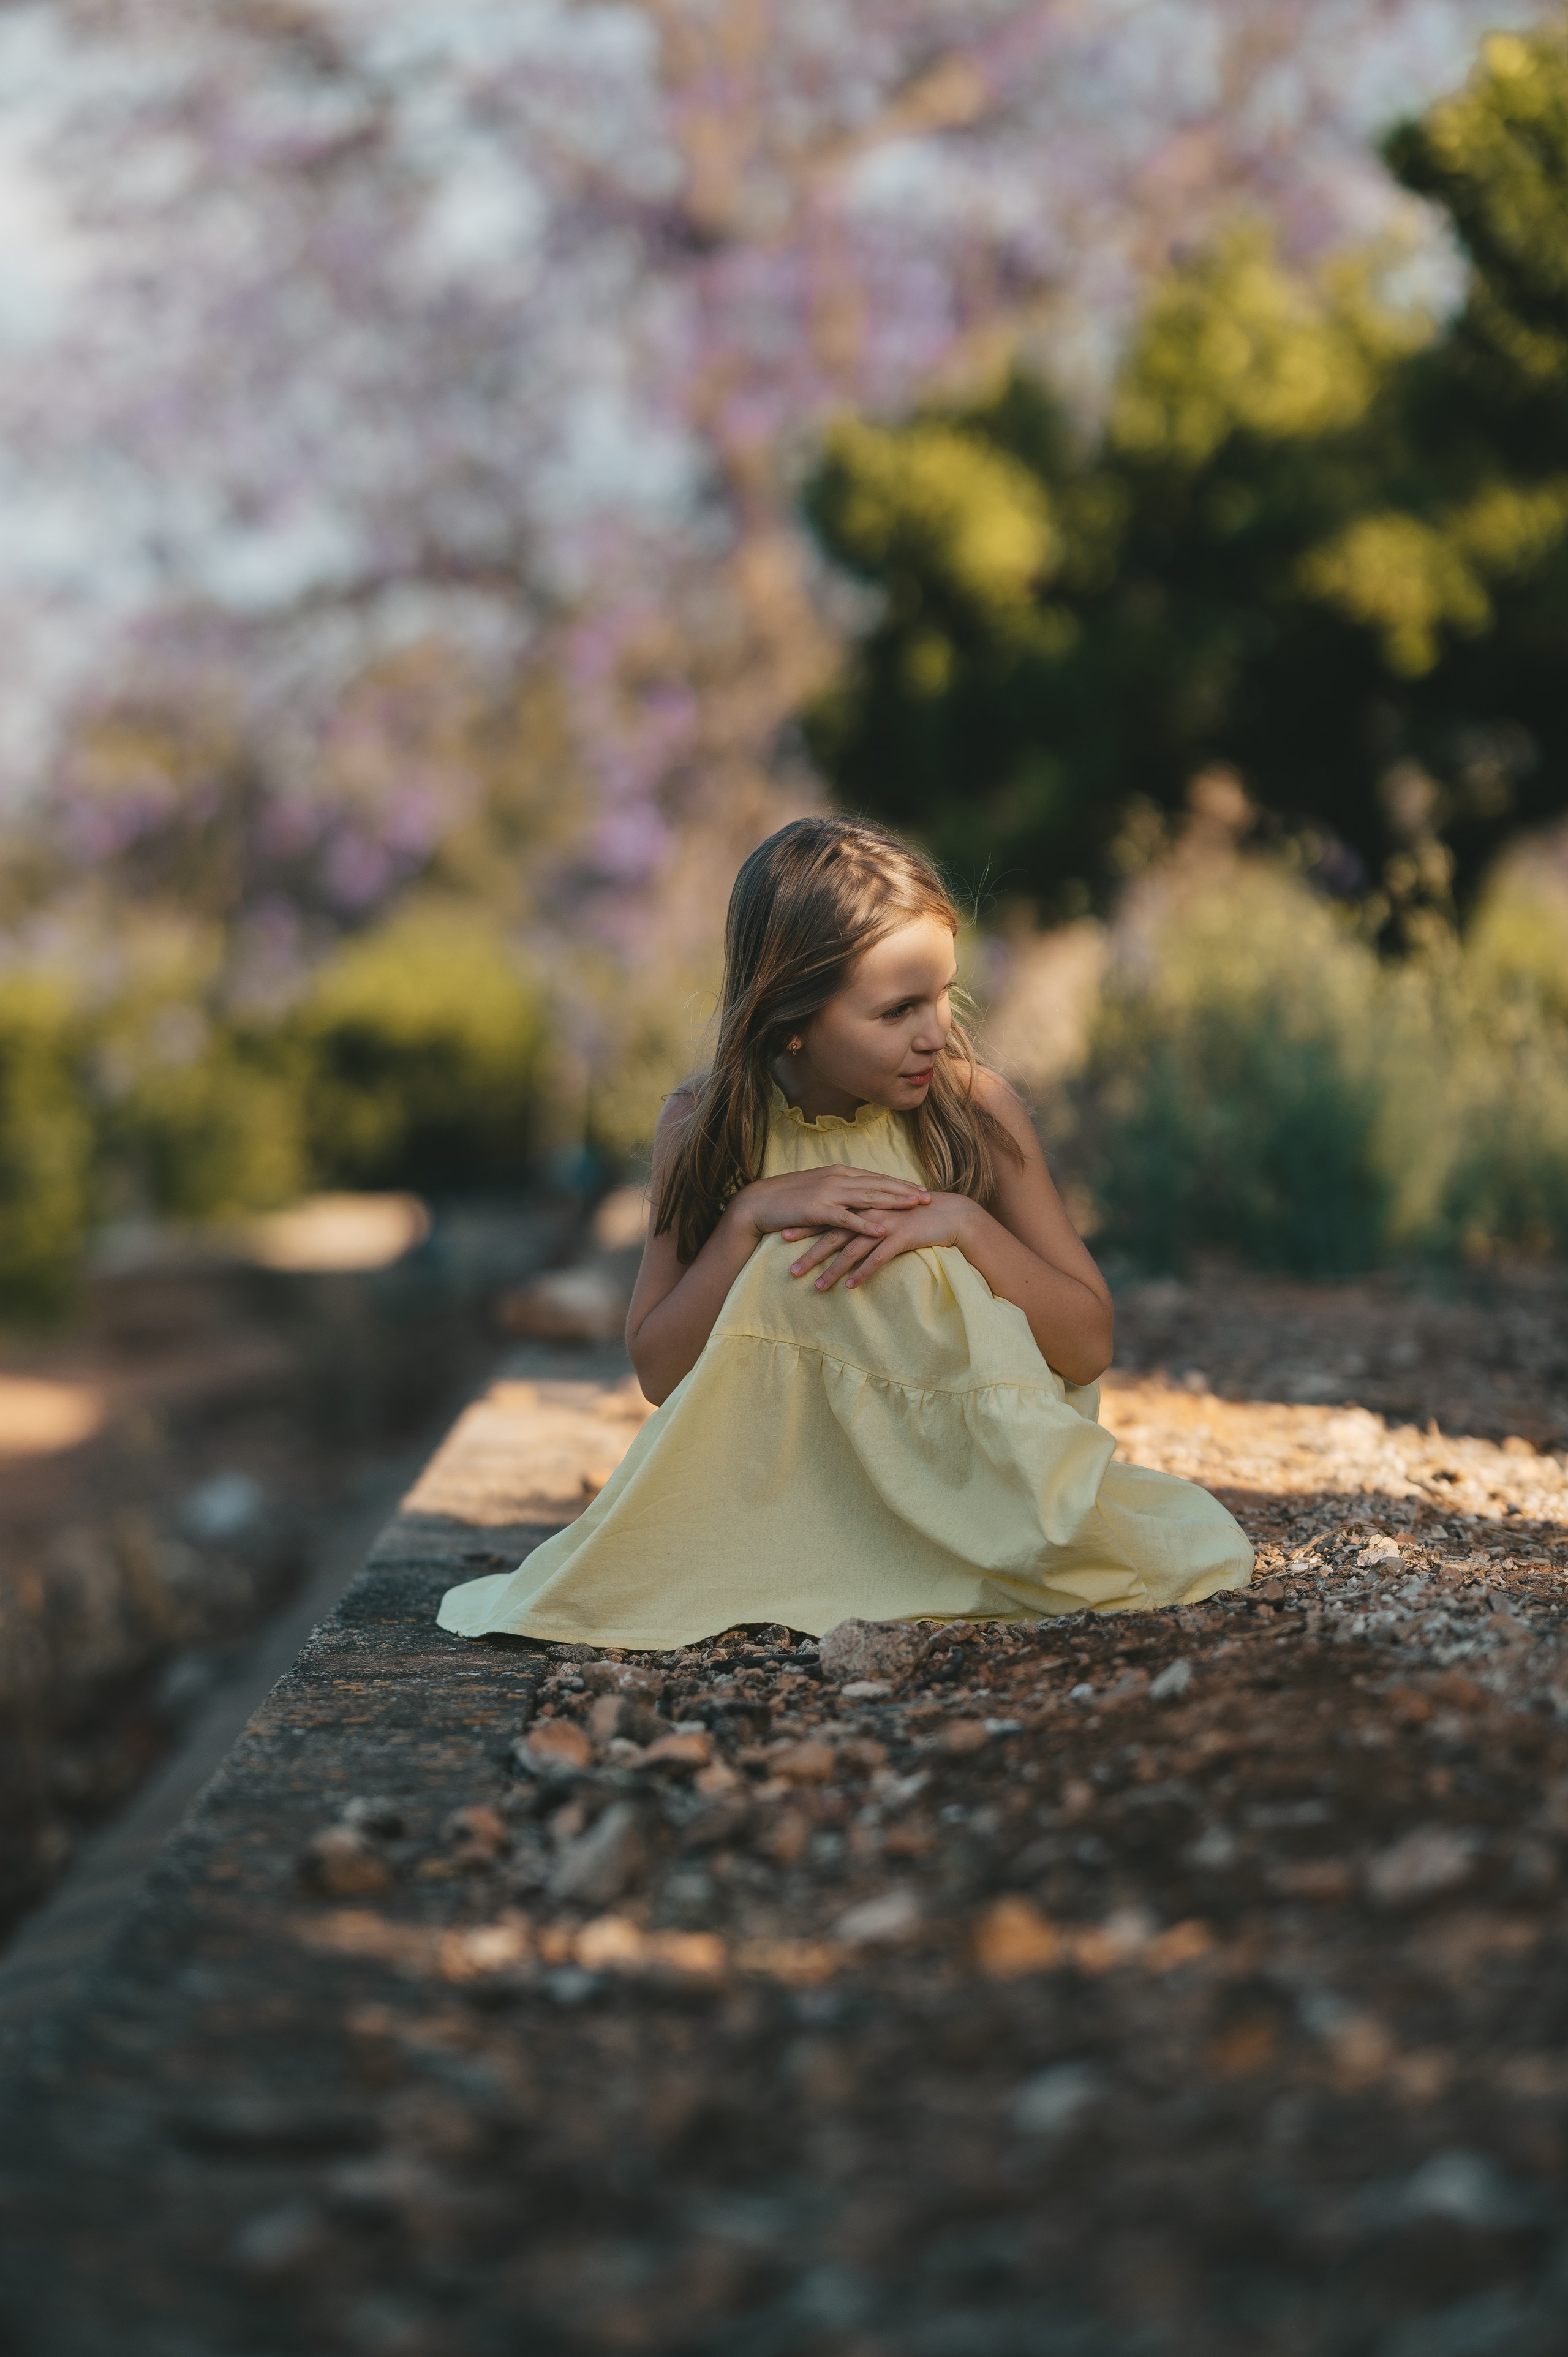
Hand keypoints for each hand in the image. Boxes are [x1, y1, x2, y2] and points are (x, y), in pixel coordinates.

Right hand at [732, 1164, 930, 1248]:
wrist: (758, 1202)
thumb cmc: (787, 1198)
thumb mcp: (817, 1189)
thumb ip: (839, 1190)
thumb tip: (858, 1196)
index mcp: (838, 1172)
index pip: (876, 1177)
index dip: (899, 1183)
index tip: (919, 1188)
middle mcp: (837, 1178)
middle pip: (878, 1184)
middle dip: (905, 1191)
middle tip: (929, 1197)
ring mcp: (828, 1192)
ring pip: (868, 1197)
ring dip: (894, 1202)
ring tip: (915, 1207)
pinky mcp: (818, 1210)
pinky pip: (847, 1218)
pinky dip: (866, 1224)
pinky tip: (883, 1229)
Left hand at [788, 1193, 973, 1289]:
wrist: (949, 1214)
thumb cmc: (915, 1215)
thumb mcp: (885, 1213)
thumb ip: (863, 1217)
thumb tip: (843, 1229)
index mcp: (863, 1204)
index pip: (828, 1215)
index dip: (805, 1225)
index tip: (783, 1235)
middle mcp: (869, 1213)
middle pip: (833, 1234)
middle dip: (811, 1254)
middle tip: (791, 1271)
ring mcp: (885, 1225)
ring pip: (852, 1250)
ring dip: (833, 1270)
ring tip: (817, 1288)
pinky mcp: (901, 1237)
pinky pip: (878, 1258)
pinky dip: (863, 1273)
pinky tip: (851, 1287)